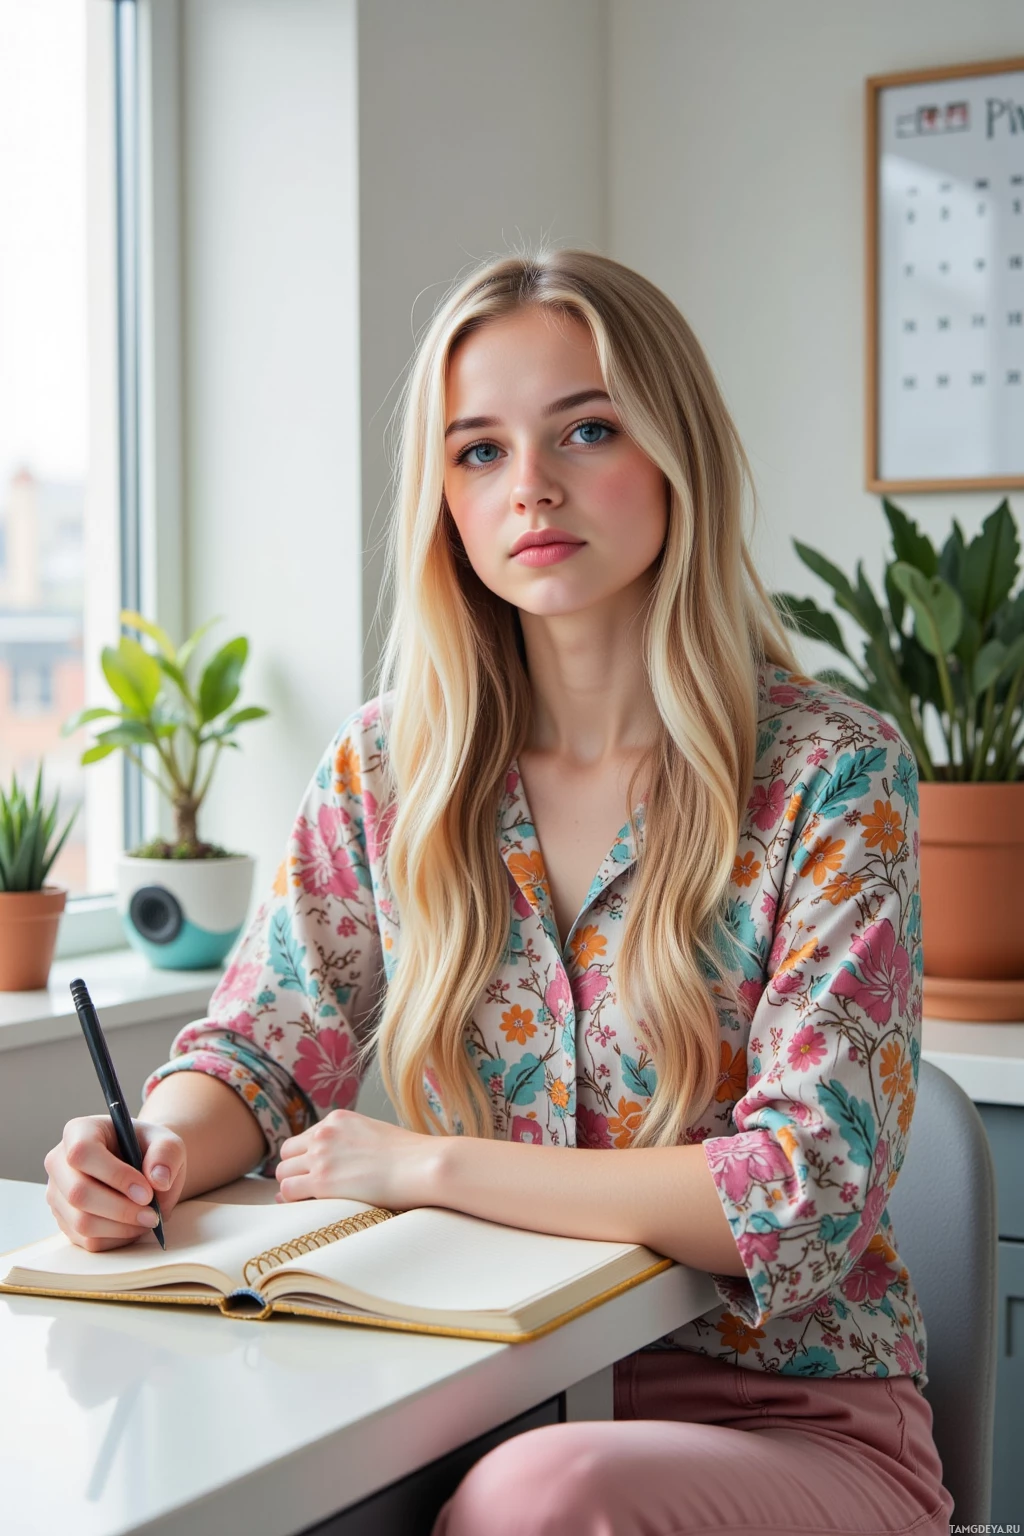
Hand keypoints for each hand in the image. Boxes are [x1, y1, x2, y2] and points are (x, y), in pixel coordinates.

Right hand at [43, 1115, 186, 1251]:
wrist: (142, 1167)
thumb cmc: (149, 1150)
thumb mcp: (167, 1142)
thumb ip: (166, 1154)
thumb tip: (158, 1180)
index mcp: (79, 1131)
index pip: (83, 1153)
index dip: (115, 1175)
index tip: (147, 1192)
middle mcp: (59, 1162)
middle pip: (78, 1193)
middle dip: (121, 1209)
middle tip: (153, 1214)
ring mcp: (58, 1194)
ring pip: (81, 1222)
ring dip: (121, 1227)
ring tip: (148, 1219)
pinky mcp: (65, 1221)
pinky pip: (86, 1240)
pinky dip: (116, 1238)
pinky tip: (134, 1226)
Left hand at [275, 1109, 436, 1210]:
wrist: (422, 1165)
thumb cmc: (409, 1156)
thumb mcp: (374, 1133)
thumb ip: (351, 1141)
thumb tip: (342, 1163)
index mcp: (337, 1119)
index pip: (303, 1139)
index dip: (304, 1159)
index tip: (311, 1173)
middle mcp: (324, 1133)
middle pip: (287, 1154)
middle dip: (294, 1172)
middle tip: (306, 1189)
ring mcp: (321, 1156)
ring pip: (283, 1174)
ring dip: (292, 1187)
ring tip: (308, 1200)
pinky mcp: (322, 1181)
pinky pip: (288, 1192)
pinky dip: (292, 1201)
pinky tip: (306, 1207)